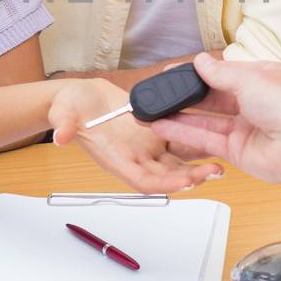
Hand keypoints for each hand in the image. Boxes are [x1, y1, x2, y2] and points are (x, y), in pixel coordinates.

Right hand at [48, 78, 222, 193]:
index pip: (143, 181)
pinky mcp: (156, 131)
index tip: (183, 182)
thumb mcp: (65, 113)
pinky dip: (196, 141)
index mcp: (116, 159)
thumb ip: (64, 125)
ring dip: (199, 164)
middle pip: (167, 175)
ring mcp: (147, 146)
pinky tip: (214, 135)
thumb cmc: (70, 107)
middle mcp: (136, 157)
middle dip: (190, 177)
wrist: (79, 96)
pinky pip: (180, 139)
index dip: (164, 184)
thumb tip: (59, 136)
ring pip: (178, 160)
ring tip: (222, 163)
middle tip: (213, 172)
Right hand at [148, 54, 280, 187]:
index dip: (199, 72)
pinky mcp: (238, 152)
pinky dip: (183, 134)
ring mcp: (245, 129)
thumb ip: (220, 73)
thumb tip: (200, 61)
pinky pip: (205, 141)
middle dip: (185, 96)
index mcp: (261, 79)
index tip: (175, 71)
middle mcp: (253, 104)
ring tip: (152, 112)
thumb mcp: (248, 78)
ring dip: (179, 117)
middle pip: (212, 99)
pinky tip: (163, 127)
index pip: (224, 73)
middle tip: (159, 93)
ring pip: (205, 121)